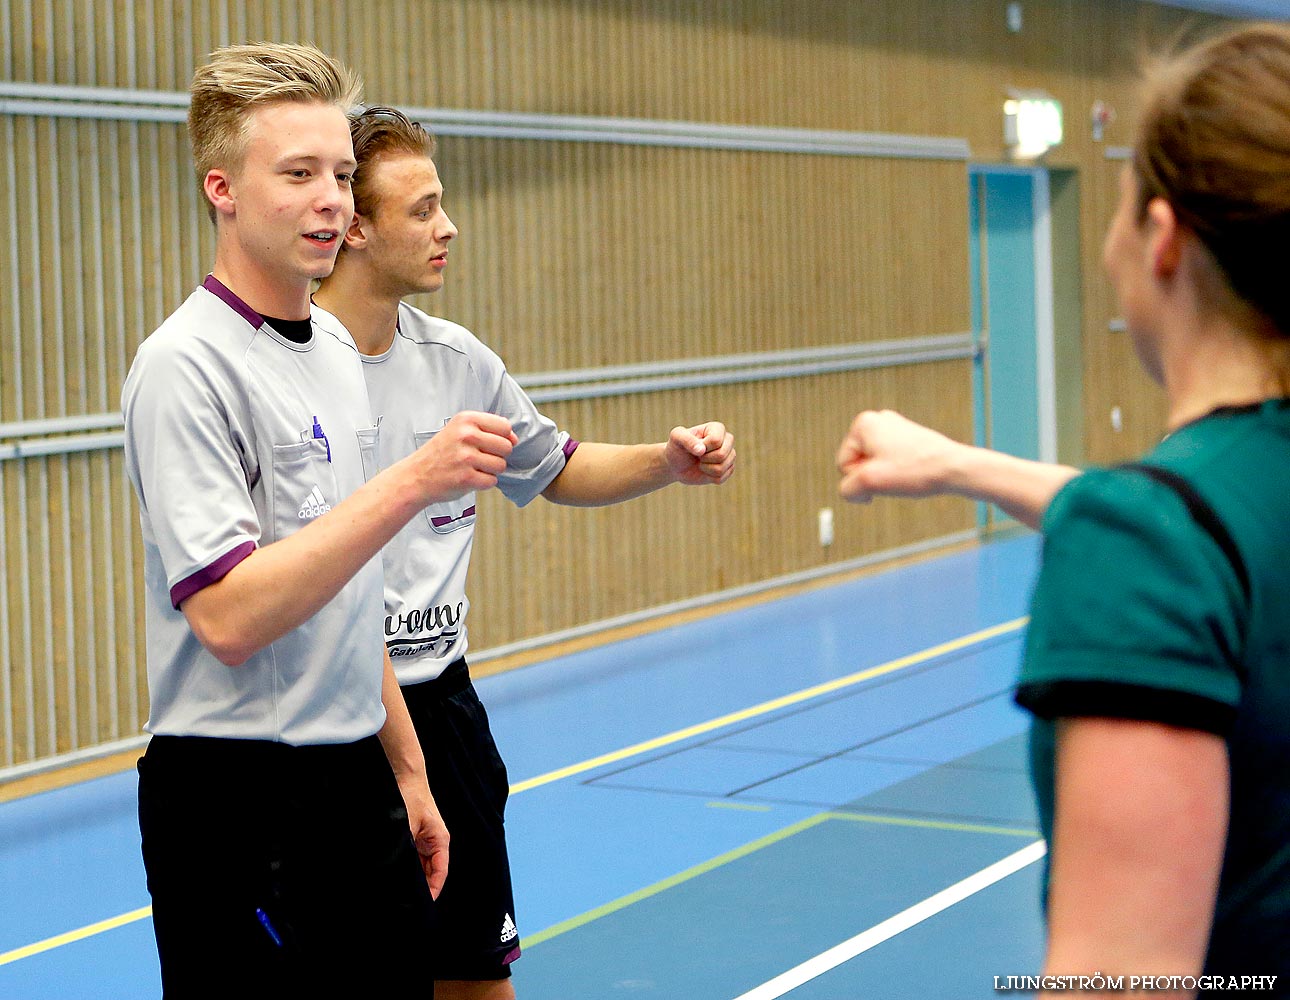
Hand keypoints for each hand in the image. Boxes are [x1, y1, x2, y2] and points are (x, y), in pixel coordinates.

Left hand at [404, 785, 449, 899]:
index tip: (424, 904)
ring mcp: (424, 840)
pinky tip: (395, 874)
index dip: (433, 890)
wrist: (404, 776)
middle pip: (431, 872)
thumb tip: (398, 871)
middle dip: (421, 887)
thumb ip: (405, 849)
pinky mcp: (414, 837)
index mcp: (440, 841)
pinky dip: (406, 867)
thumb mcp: (406, 826)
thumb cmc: (410, 797)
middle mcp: (434, 843)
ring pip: (420, 867)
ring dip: (412, 877)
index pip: (440, 872)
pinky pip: (412, 858)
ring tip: (400, 891)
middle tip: (406, 902)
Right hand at [411, 411, 518, 503]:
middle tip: (480, 459)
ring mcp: (465, 457)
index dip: (504, 438)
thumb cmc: (442, 453)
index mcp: (466, 419)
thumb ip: (488, 430)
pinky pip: (492, 481)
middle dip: (498, 456)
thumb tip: (514, 439)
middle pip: (506, 447)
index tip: (490, 444)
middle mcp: (466, 435)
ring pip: (501, 465)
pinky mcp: (465, 478)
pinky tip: (469, 478)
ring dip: (491, 471)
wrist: (416, 476)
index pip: (505, 426)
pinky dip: (483, 483)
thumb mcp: (460, 430)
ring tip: (473, 468)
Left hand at [665, 422, 735, 485]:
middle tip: (697, 456)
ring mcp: (729, 455)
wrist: (677, 464)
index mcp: (717, 428)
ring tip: (700, 462)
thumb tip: (702, 450)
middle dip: (704, 459)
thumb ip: (687, 439)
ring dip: (706, 468)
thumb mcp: (676, 438)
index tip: (694, 446)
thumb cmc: (677, 447)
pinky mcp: (728, 469)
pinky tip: (705, 470)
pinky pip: (721, 478)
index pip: (716, 441)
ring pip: (722, 468)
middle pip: (722, 454)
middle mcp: (727, 440)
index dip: (703, 448)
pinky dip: (709, 477)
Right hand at [836, 410, 961, 502]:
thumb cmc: (916, 471)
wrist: (955, 468)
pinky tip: (913, 472)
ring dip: (886, 476)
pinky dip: (898, 472)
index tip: (885, 478)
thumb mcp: (870, 483)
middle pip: (858, 463)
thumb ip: (847, 489)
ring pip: (874, 464)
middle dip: (873, 476)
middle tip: (896, 477)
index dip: (861, 480)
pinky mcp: (908, 437)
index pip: (844, 465)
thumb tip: (854, 491)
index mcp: (863, 423)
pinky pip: (890, 462)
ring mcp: (894, 427)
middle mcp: (877, 420)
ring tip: (906, 474)